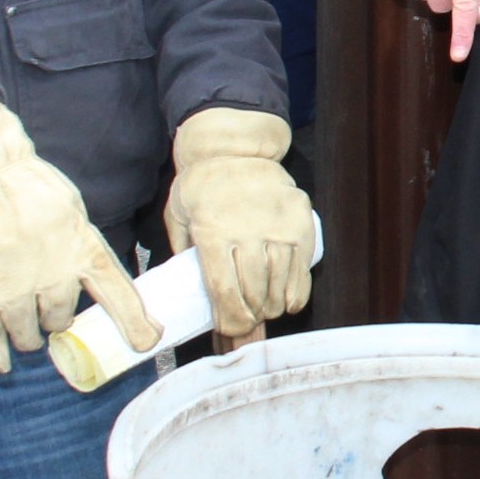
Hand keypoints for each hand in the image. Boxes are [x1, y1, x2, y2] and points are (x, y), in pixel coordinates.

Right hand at [0, 101, 132, 372]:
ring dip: (28, 334)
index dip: (133, 323)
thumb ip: (81, 247)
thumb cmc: (27, 186)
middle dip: (56, 318)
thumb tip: (94, 279)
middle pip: (61, 321)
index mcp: (82, 251)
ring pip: (28, 334)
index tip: (145, 343)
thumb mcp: (72, 211)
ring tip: (23, 320)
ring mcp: (14, 291)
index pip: (118, 296)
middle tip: (45, 303)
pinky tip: (3, 361)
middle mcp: (53, 277)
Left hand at [164, 108, 315, 337]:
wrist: (235, 147)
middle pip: (253, 290)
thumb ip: (183, 253)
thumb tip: (187, 294)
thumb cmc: (201, 185)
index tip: (231, 331)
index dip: (230, 318)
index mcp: (213, 231)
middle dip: (251, 315)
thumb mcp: (177, 215)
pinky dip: (296, 292)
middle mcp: (247, 230)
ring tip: (265, 312)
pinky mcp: (300, 222)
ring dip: (272, 306)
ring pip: (279, 282)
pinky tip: (287, 303)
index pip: (224, 289)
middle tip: (247, 324)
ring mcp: (277, 226)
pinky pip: (302, 267)